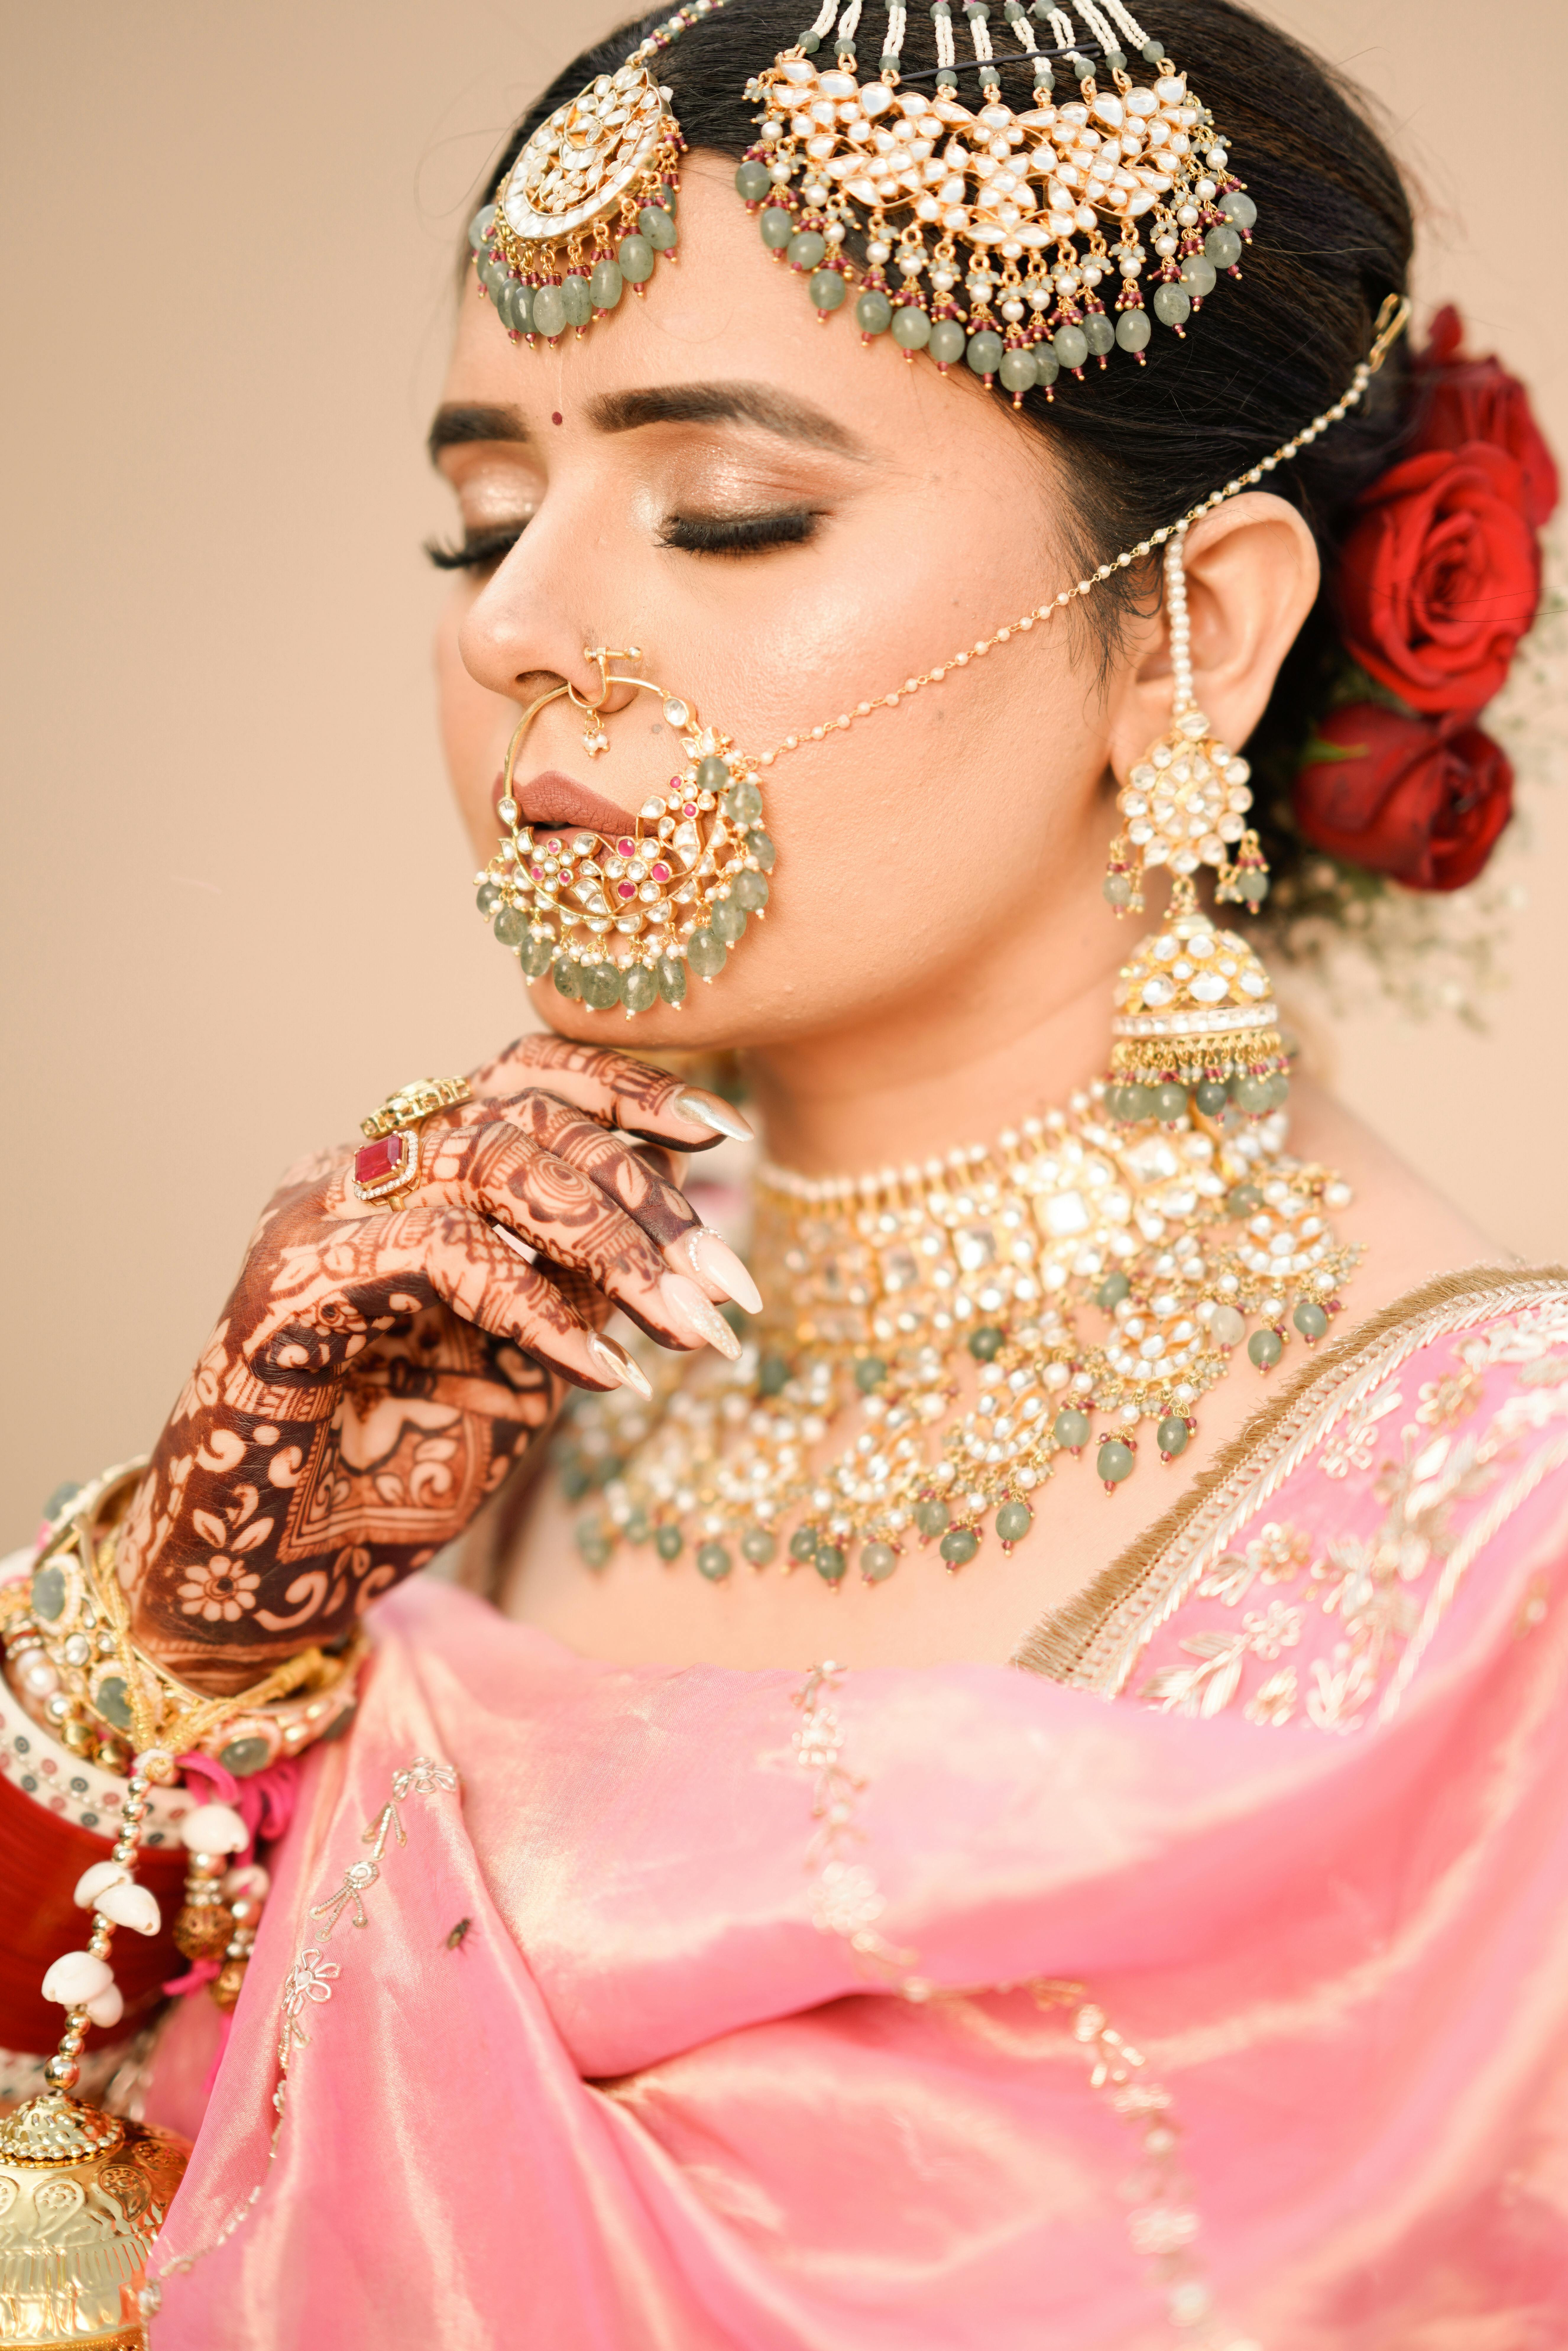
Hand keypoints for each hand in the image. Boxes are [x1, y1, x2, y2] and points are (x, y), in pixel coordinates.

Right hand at [119, 1037, 756, 1693]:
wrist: (269, 1581)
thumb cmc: (394, 1473)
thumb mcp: (522, 1366)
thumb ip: (579, 1288)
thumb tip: (675, 1237)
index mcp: (404, 1176)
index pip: (520, 1079)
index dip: (623, 1088)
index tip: (722, 1132)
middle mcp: (354, 1172)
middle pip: (521, 1116)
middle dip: (647, 1198)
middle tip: (734, 1289)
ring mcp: (313, 1216)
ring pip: (488, 1161)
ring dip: (614, 1246)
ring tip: (696, 1330)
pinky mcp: (291, 1283)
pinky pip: (443, 1254)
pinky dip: (539, 1310)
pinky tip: (606, 1376)